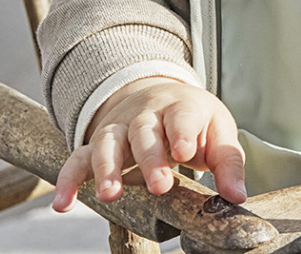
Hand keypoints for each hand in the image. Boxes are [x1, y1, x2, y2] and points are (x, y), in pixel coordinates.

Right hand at [53, 77, 245, 211]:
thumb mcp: (218, 132)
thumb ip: (228, 164)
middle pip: (145, 131)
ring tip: (110, 196)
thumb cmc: (194, 121)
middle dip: (150, 158)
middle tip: (158, 185)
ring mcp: (120, 129)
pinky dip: (68, 178)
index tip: (184, 150)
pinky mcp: (97, 145)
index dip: (182, 131)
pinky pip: (78, 158)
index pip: (183, 115)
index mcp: (182, 107)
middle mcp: (147, 115)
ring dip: (107, 168)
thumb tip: (236, 197)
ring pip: (108, 142)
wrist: (160, 97)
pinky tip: (63, 203)